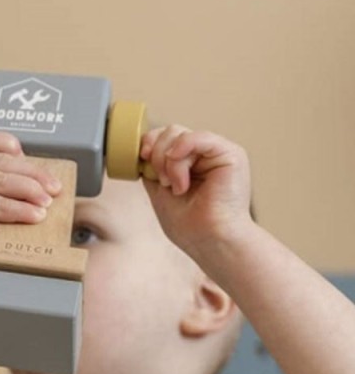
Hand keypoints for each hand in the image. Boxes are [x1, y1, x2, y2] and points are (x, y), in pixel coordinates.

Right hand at [0, 131, 61, 232]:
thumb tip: (42, 185)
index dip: (21, 154)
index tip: (42, 171)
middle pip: (3, 163)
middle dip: (35, 176)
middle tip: (55, 190)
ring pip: (2, 181)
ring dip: (30, 192)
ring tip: (47, 203)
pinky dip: (18, 210)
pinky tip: (34, 215)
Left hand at [139, 125, 254, 256]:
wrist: (209, 241)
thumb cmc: (189, 225)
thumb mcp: (159, 191)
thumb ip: (153, 168)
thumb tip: (143, 149)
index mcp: (189, 162)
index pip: (165, 136)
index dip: (149, 142)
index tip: (142, 159)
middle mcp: (204, 154)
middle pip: (170, 131)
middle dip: (157, 155)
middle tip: (163, 183)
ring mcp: (217, 152)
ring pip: (179, 134)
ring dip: (169, 162)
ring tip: (176, 187)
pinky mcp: (231, 154)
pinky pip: (199, 137)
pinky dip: (182, 153)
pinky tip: (181, 178)